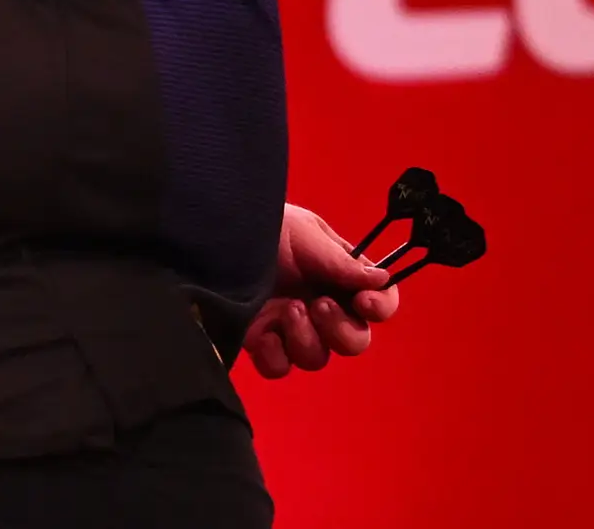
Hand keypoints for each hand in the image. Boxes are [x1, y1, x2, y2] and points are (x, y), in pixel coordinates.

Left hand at [244, 202, 401, 377]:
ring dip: (306, 337)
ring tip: (286, 309)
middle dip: (341, 329)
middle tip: (318, 304)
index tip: (365, 303)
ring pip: (318, 359)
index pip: (379, 300)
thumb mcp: (304, 233)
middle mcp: (321, 305)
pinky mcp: (262, 344)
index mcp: (339, 275)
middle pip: (355, 341)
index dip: (381, 307)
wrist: (213, 238)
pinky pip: (280, 368)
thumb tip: (380, 279)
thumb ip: (341, 261)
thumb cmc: (263, 225)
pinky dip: (275, 355)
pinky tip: (263, 332)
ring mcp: (291, 328)